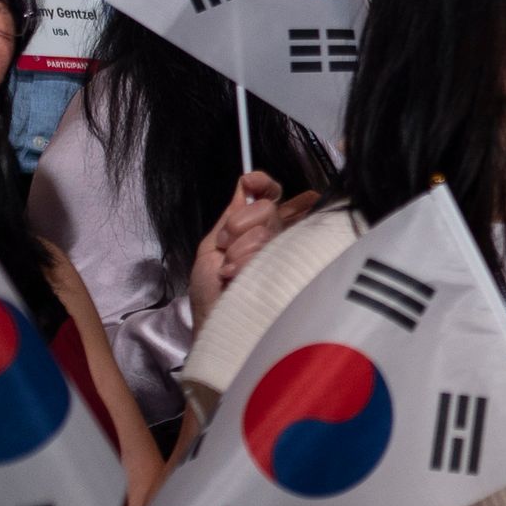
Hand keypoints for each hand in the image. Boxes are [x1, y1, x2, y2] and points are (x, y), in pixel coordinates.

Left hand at [188, 172, 319, 322]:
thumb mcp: (211, 248)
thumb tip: (245, 185)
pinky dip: (248, 261)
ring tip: (232, 272)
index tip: (251, 180)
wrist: (217, 325)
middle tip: (227, 248)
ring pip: (268, 229)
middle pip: (267, 208)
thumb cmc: (211, 296)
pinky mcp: (295, 268)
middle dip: (239, 225)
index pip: (269, 196)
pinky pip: (272, 247)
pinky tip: (240, 276)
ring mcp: (286, 253)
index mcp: (254, 230)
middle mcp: (274, 239)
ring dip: (240, 251)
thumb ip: (231, 216)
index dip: (263, 184)